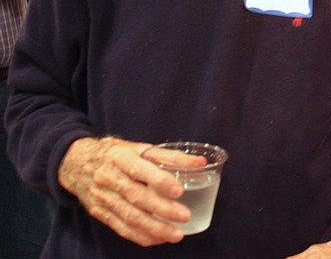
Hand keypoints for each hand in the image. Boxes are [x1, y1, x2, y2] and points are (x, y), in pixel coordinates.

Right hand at [58, 136, 192, 246]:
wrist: (74, 163)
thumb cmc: (114, 153)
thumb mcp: (138, 147)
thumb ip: (169, 155)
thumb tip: (200, 162)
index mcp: (120, 157)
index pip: (140, 170)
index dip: (159, 180)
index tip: (179, 190)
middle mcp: (109, 178)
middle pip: (136, 196)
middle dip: (161, 209)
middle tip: (184, 216)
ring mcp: (102, 197)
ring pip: (128, 216)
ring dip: (153, 228)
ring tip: (175, 234)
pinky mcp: (100, 212)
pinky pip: (120, 227)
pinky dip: (139, 235)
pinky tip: (157, 239)